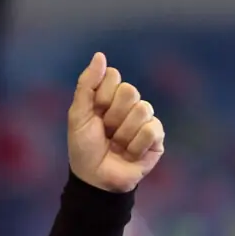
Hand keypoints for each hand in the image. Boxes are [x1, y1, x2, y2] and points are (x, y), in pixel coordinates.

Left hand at [67, 52, 165, 193]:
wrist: (94, 179)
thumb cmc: (83, 147)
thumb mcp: (78, 114)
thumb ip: (86, 84)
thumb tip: (100, 55)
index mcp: (110, 96)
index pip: (113, 77)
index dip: (102, 96)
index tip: (94, 114)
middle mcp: (129, 105)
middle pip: (130, 91)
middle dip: (113, 115)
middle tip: (106, 132)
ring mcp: (144, 122)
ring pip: (142, 110)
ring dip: (124, 133)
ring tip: (117, 145)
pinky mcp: (156, 140)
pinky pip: (152, 129)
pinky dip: (137, 144)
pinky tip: (130, 153)